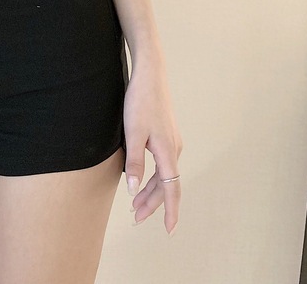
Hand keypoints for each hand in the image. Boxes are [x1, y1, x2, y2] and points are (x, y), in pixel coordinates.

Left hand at [123, 50, 182, 235]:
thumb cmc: (140, 102)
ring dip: (151, 190)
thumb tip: (133, 190)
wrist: (150, 75)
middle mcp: (174, 149)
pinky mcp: (166, 134)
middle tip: (136, 218)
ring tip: (136, 204)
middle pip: (167, 184)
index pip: (172, 189)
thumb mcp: (132, 133)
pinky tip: (140, 178)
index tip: (169, 230)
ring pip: (164, 174)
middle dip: (153, 203)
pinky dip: (153, 176)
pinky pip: (163, 163)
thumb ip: (133, 162)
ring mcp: (171, 141)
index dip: (170, 211)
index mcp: (168, 152)